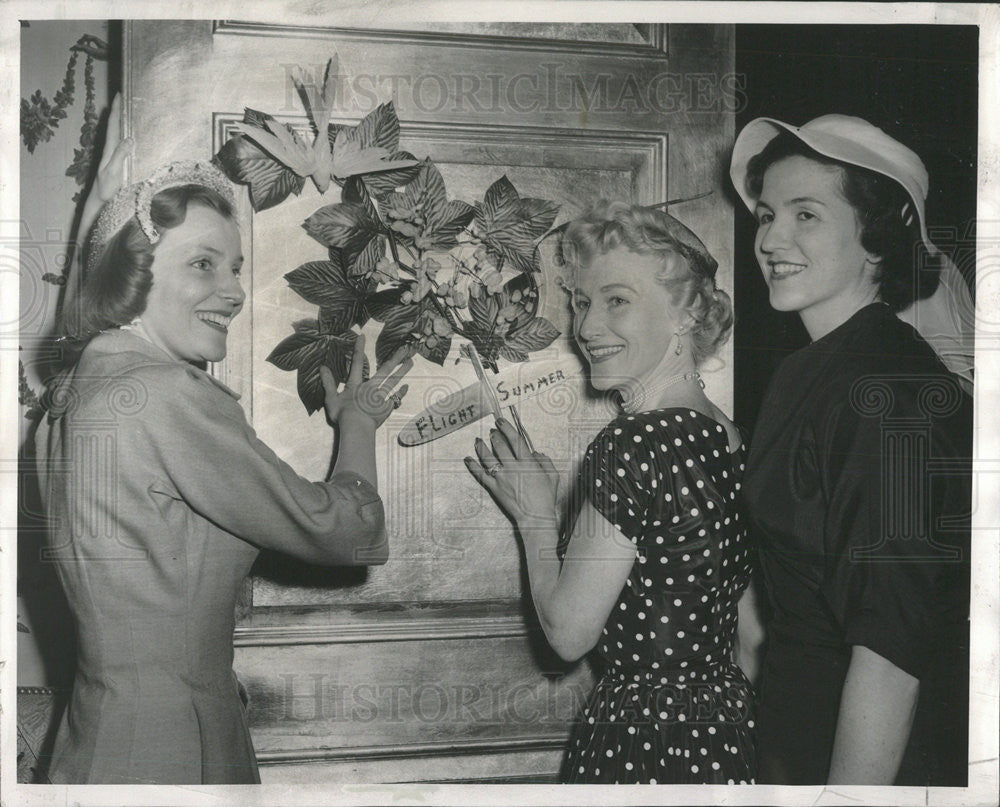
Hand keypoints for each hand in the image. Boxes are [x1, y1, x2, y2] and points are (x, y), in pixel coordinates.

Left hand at [83, 93, 133, 216]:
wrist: (99, 200)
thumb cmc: (106, 188)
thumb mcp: (113, 172)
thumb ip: (120, 155)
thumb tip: (130, 138)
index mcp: (109, 148)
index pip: (113, 125)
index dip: (116, 110)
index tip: (120, 95)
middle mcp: (111, 149)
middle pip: (115, 125)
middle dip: (119, 110)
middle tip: (126, 97)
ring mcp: (114, 155)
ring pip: (118, 133)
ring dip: (123, 120)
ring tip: (130, 109)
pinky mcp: (118, 161)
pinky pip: (123, 143)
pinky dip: (127, 133)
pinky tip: (132, 133)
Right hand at [320, 335, 412, 429]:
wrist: (357, 428)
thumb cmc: (342, 415)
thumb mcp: (331, 399)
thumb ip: (328, 383)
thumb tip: (322, 367)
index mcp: (356, 385)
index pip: (356, 362)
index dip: (358, 349)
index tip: (362, 336)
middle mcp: (370, 387)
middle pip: (385, 370)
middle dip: (395, 358)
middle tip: (405, 349)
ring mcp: (380, 397)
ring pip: (394, 381)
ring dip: (403, 371)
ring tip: (411, 362)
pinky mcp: (387, 407)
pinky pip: (396, 398)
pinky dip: (401, 393)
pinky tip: (406, 387)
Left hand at [466, 417, 559, 526]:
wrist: (535, 517)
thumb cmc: (545, 498)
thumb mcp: (552, 476)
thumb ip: (545, 461)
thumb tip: (536, 453)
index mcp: (527, 462)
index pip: (515, 440)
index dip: (507, 428)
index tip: (501, 421)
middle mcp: (513, 467)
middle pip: (500, 446)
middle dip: (494, 435)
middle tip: (491, 430)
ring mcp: (502, 477)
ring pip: (487, 457)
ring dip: (481, 447)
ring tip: (478, 440)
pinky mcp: (494, 488)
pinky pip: (480, 474)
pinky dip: (472, 466)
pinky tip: (468, 459)